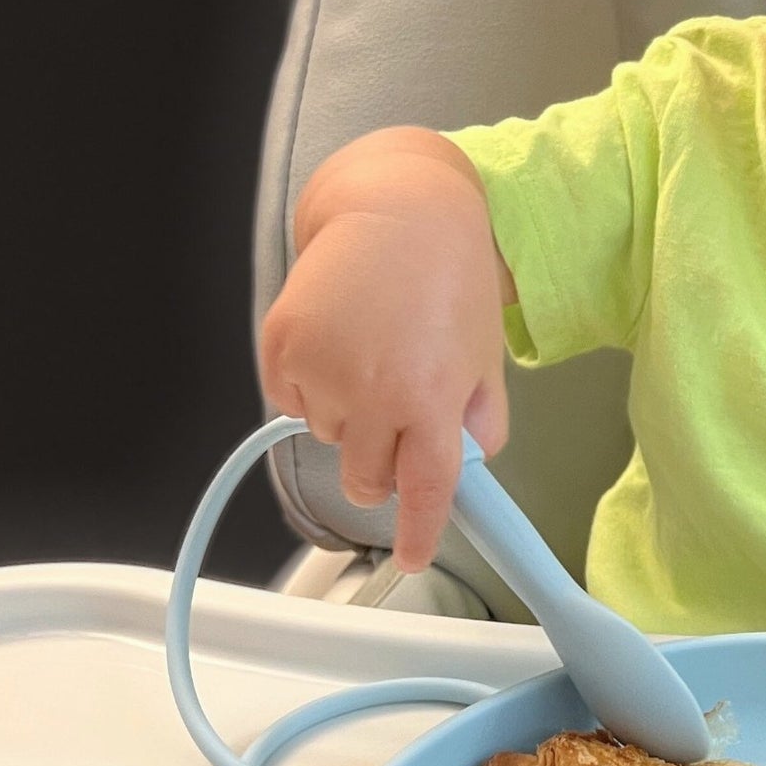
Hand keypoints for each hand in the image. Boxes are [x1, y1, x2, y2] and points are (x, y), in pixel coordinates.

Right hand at [259, 130, 510, 572]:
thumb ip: (479, 420)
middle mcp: (373, 390)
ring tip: (375, 356)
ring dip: (351, 419)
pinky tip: (342, 344)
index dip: (419, 531)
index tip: (411, 555)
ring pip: (330, 439)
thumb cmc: (450, 277)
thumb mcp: (484, 356)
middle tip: (399, 419)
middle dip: (383, 469)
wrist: (398, 210)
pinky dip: (315, 389)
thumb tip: (466, 468)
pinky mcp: (281, 348)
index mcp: (432, 397)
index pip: (425, 489)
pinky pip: (294, 403)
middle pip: (368, 479)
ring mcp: (321, 370)